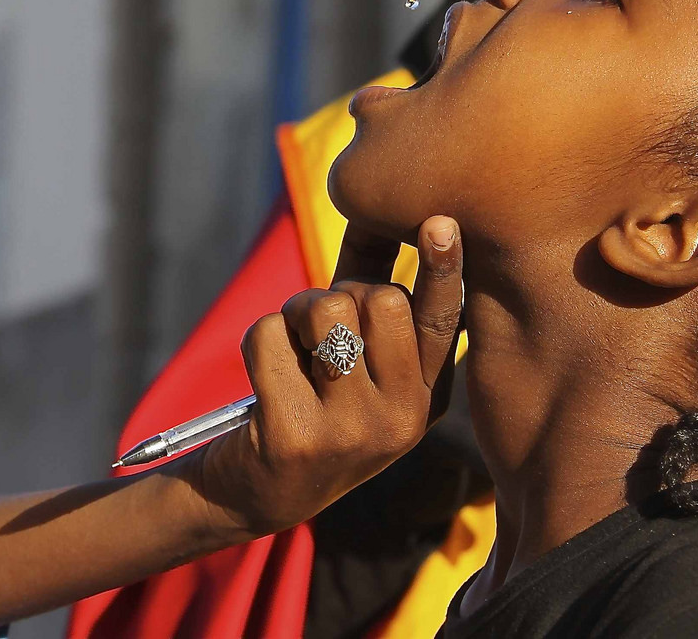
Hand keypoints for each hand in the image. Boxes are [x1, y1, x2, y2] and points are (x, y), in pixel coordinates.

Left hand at [187, 216, 462, 536]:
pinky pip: (269, 335)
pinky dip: (258, 342)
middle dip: (337, 295)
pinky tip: (265, 386)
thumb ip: (366, 286)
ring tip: (294, 354)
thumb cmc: (309, 401)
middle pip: (378, 298)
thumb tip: (370, 206)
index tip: (440, 222)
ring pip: (325, 309)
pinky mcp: (294, 438)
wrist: (255, 492)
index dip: (442, 268)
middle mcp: (401, 420)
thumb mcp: (351, 354)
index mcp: (424, 396)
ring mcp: (351, 433)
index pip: (442, 321)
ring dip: (295, 313)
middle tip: (317, 335)